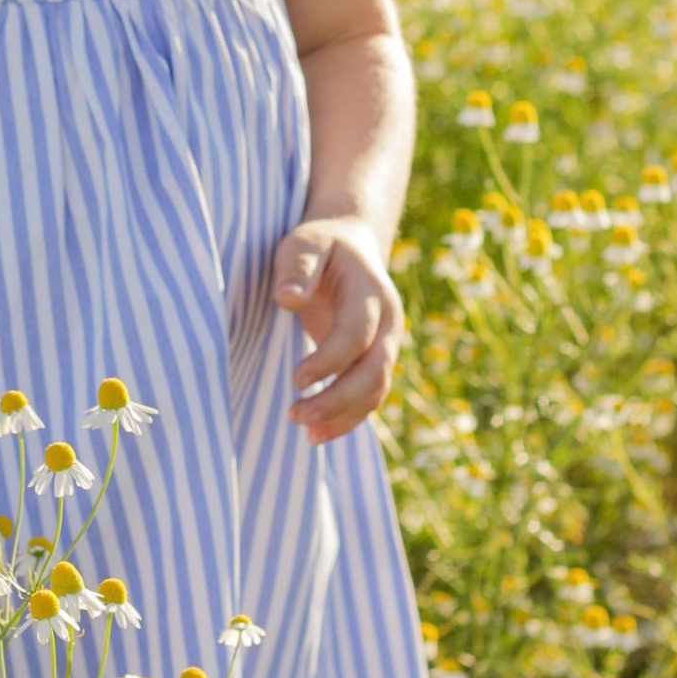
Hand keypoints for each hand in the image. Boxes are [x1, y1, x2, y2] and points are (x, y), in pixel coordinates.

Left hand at [271, 218, 403, 441]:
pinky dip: (346, 419)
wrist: (351, 246)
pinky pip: (368, 398)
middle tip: (296, 415)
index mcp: (372, 292)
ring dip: (342, 416)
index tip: (296, 379)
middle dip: (338, 399)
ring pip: (375, 391)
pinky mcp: (375, 362)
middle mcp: (388, 323)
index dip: (330, 360)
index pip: (357, 334)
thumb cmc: (321, 246)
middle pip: (375, 371)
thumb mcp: (304, 243)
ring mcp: (386, 346)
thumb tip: (288, 298)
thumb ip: (298, 267)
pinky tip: (317, 434)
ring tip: (305, 432)